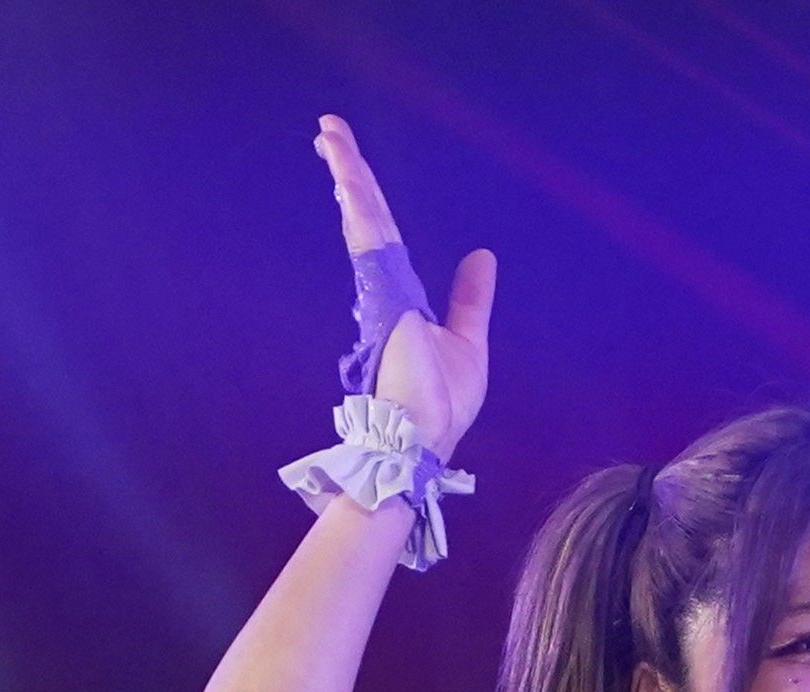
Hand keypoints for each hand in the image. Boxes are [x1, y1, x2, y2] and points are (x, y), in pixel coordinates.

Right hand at [315, 118, 494, 461]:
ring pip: (364, 220)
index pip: (381, 236)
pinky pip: (370, 242)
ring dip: (349, 174)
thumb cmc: (440, 406)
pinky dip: (361, 206)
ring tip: (329, 133)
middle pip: (367, 219)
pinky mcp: (383, 300)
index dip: (366, 200)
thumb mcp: (468, 339)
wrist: (423, 442)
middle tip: (327, 131)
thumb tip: (482, 254)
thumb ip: (470, 297)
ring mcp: (379, 293)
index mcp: (400, 297)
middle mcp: (383, 289)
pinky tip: (349, 174)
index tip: (348, 172)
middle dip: (348, 173)